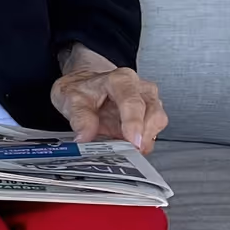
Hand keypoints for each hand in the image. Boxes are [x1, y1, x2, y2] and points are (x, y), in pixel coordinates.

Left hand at [50, 63, 167, 154]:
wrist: (86, 85)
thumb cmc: (83, 90)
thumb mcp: (72, 100)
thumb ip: (80, 118)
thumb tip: (85, 137)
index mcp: (120, 80)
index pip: (132, 101)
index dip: (134, 123)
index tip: (132, 141)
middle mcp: (139, 87)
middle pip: (153, 113)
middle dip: (143, 135)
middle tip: (127, 150)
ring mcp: (148, 99)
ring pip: (158, 121)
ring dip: (144, 139)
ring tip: (125, 148)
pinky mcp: (150, 113)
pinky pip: (154, 130)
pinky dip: (143, 142)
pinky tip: (128, 145)